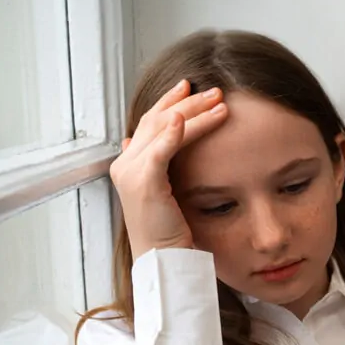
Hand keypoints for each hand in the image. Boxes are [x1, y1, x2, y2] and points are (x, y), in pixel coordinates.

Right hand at [110, 79, 229, 258]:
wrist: (161, 258)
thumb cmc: (169, 231)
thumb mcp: (164, 192)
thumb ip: (157, 166)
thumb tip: (146, 142)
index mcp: (131, 164)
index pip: (150, 121)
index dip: (169, 101)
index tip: (189, 87)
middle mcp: (126, 164)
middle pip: (157, 119)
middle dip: (187, 102)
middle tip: (214, 91)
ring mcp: (132, 172)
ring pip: (163, 129)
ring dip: (192, 113)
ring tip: (218, 103)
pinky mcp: (144, 183)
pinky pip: (158, 151)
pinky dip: (171, 134)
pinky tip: (185, 120)